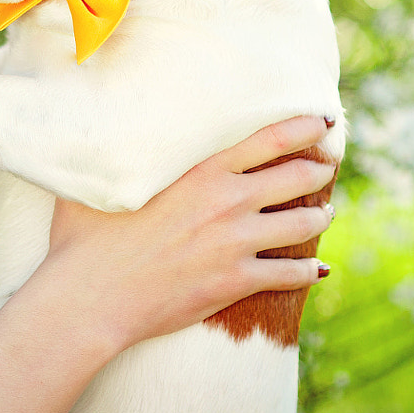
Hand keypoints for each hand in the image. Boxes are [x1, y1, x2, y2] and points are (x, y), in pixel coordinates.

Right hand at [40, 114, 336, 355]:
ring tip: (325, 213)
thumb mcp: (101, 179)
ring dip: (320, 217)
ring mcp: (236, 243)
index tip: (323, 122)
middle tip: (327, 166)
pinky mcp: (237, 282)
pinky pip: (292, 274)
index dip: (304, 128)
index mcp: (201, 170)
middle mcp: (227, 201)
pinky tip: (318, 269)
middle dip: (319, 170)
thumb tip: (97, 115)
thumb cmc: (86, 237)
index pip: (269, 140)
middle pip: (296, 178)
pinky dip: (311, 270)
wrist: (91, 296)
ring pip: (302, 225)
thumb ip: (117, 150)